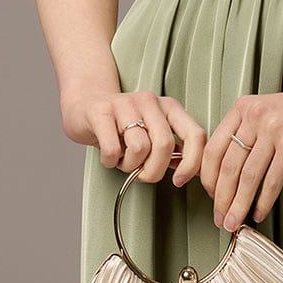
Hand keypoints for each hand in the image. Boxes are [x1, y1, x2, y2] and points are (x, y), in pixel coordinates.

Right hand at [61, 87, 207, 182]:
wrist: (87, 105)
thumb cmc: (123, 126)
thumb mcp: (152, 134)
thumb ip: (173, 150)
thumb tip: (194, 171)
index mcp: (169, 107)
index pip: (195, 134)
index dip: (191, 163)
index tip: (179, 181)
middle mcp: (150, 101)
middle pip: (165, 145)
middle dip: (154, 171)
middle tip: (141, 174)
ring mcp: (125, 104)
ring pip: (140, 148)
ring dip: (130, 166)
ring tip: (123, 159)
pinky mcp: (101, 112)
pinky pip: (112, 149)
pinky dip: (110, 162)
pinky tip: (109, 156)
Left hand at [174, 88, 282, 232]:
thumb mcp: (266, 112)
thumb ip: (244, 133)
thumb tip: (223, 174)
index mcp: (244, 107)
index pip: (214, 148)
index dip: (207, 178)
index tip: (208, 196)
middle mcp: (256, 116)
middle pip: (228, 166)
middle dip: (221, 199)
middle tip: (219, 218)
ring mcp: (274, 130)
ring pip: (247, 177)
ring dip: (238, 205)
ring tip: (234, 223)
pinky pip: (272, 181)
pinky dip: (263, 202)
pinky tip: (259, 213)